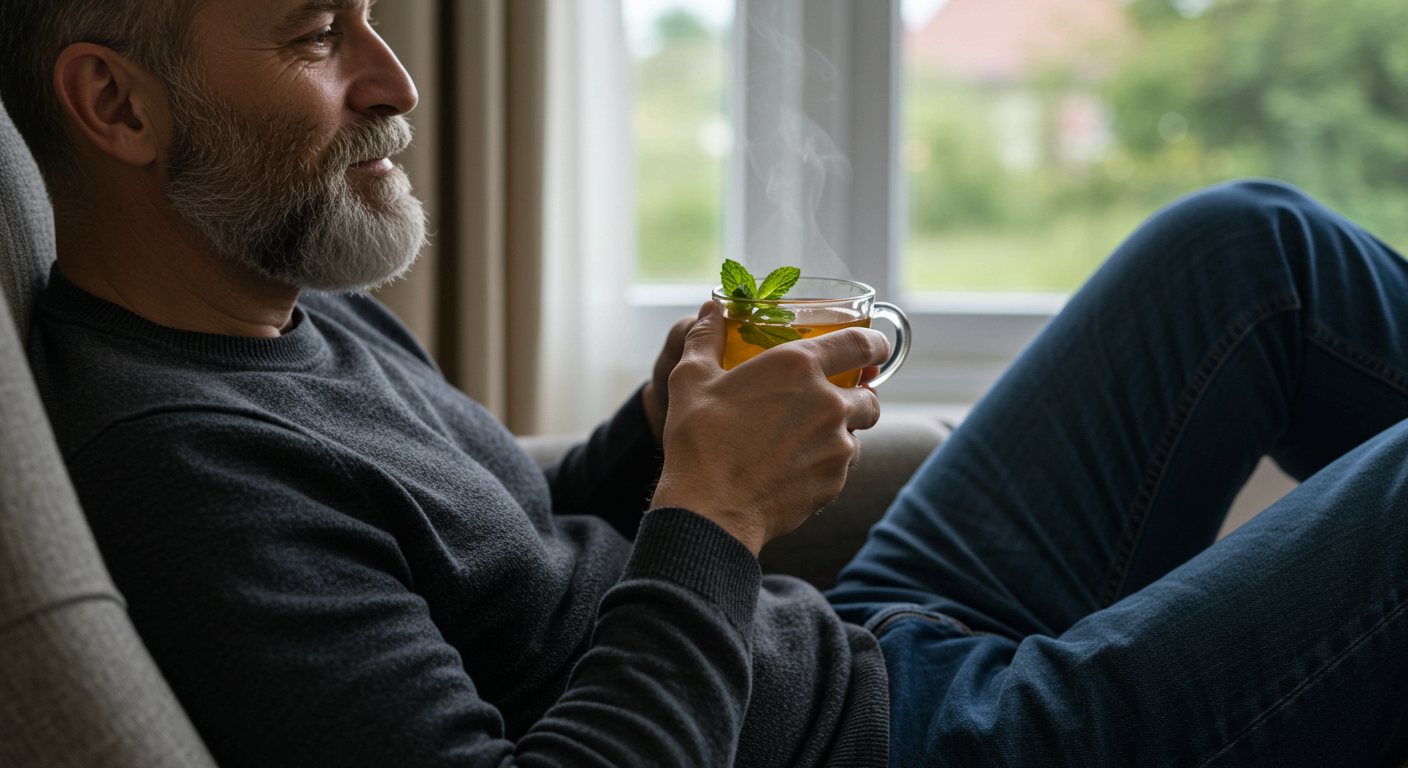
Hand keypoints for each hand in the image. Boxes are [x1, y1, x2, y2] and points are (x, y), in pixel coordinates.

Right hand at [650, 302, 887, 555]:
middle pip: (869, 394)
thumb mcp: (692, 378)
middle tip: (830, 400)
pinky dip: (824, 464)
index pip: (861, 343)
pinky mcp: (834, 482)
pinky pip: (840, 467)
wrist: (710, 510)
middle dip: (857, 395)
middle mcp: (828, 403)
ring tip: (801, 439)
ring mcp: (836, 446)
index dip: (875, 344)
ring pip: (855, 434)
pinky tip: (791, 468)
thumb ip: (706, 338)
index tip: (875, 349)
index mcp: (799, 366)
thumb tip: (710, 310)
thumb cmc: (699, 440)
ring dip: (839, 433)